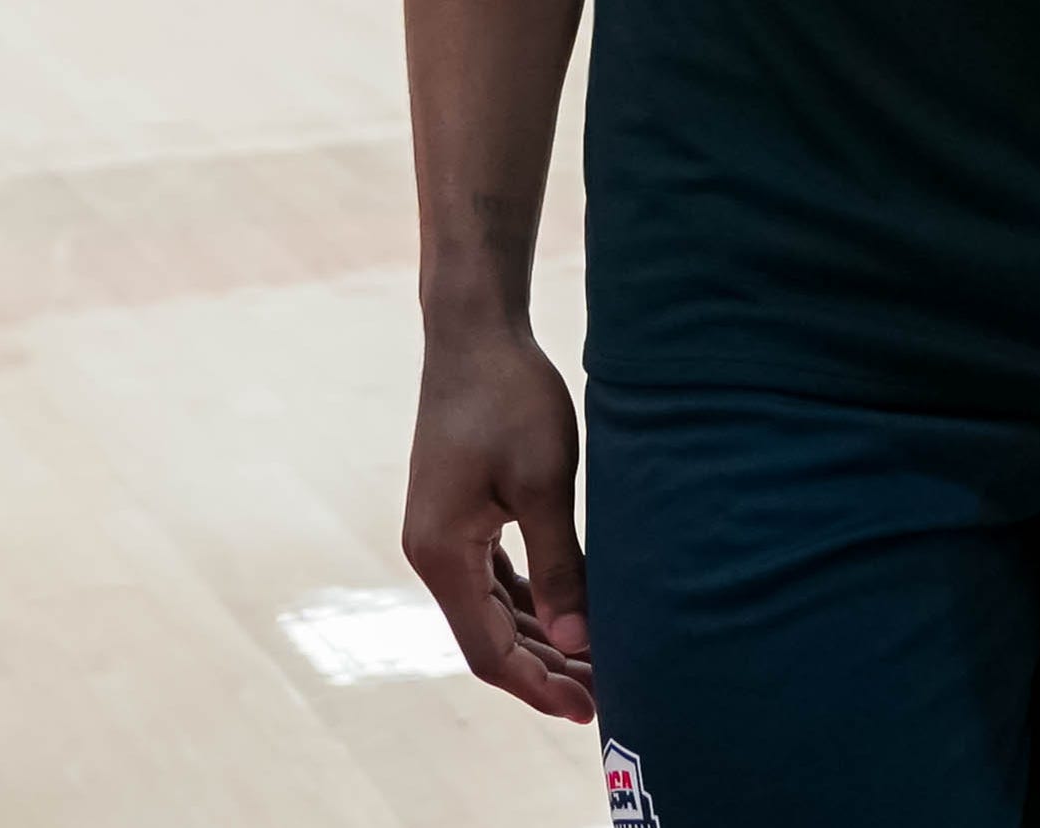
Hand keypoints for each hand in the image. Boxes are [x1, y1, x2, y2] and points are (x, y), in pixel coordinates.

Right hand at [403, 334, 594, 721]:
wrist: (475, 330)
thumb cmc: (510, 396)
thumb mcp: (543, 482)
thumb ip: (560, 565)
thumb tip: (578, 641)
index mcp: (442, 554)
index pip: (490, 651)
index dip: (540, 686)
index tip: (592, 708)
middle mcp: (432, 552)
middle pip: (490, 638)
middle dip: (546, 669)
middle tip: (607, 693)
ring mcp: (441, 532)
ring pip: (493, 609)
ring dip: (540, 637)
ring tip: (596, 661)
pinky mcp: (457, 512)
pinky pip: (493, 577)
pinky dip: (529, 601)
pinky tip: (567, 612)